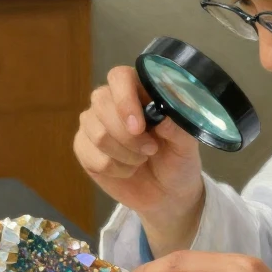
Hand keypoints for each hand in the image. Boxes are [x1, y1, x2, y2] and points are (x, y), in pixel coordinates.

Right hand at [73, 67, 204, 247]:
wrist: (166, 194)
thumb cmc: (178, 161)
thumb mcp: (187, 146)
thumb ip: (179, 129)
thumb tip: (164, 118)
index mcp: (139, 91)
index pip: (120, 77)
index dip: (125, 99)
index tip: (138, 127)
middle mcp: (112, 102)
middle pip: (101, 102)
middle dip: (126, 135)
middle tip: (150, 150)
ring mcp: (94, 123)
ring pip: (96, 132)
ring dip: (124, 154)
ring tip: (142, 159)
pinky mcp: (84, 147)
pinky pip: (89, 154)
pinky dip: (114, 168)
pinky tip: (127, 170)